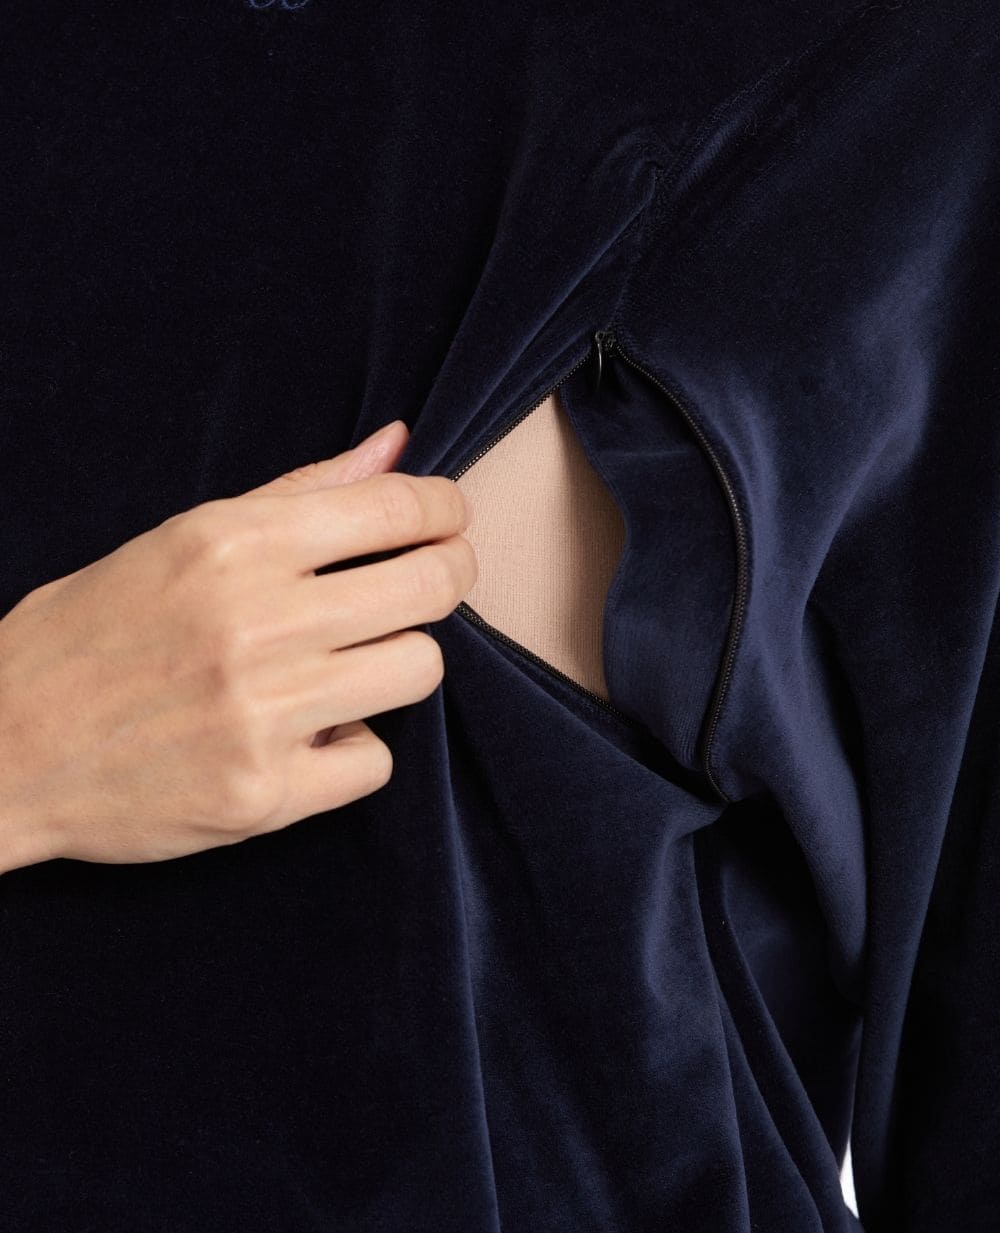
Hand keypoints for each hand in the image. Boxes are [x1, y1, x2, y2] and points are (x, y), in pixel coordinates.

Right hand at [0, 420, 475, 870]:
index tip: (449, 519)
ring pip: (418, 670)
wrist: (4, 747)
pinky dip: (351, 746)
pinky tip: (308, 732)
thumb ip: (298, 493)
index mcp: (230, 544)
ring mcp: (261, 714)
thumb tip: (395, 445)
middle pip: (431, 588)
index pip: (395, 508)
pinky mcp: (263, 795)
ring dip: (399, 662)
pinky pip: (374, 761)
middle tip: (432, 580)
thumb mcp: (179, 539)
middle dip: (448, 576)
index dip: (445, 510)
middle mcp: (254, 624)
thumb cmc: (89, 632)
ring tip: (353, 661)